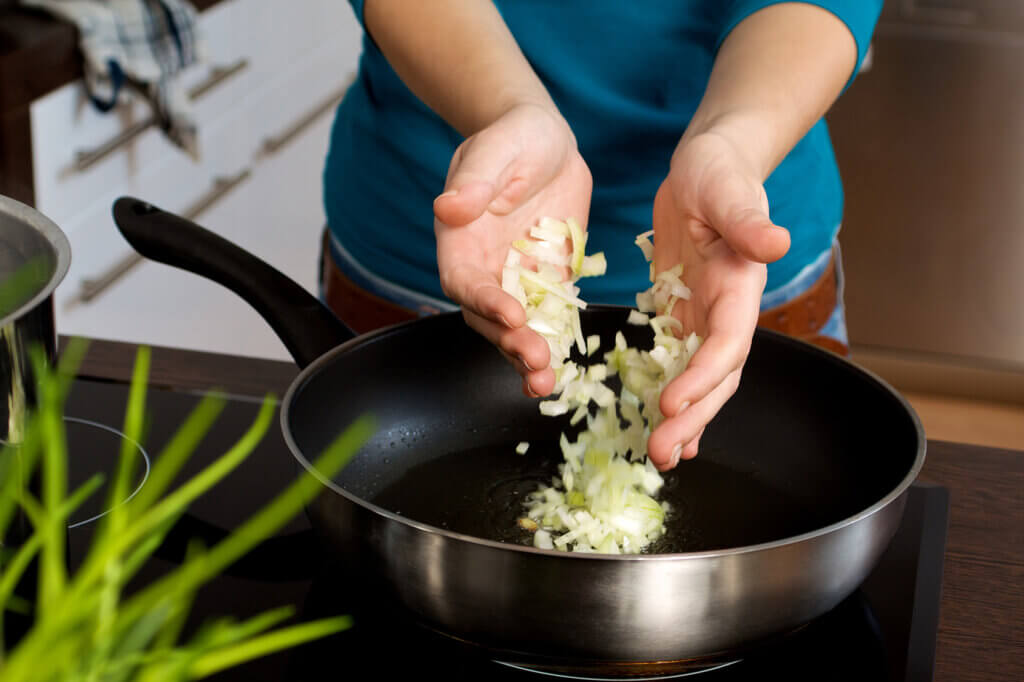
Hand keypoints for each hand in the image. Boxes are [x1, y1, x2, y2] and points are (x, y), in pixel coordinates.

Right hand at [434, 103, 591, 397]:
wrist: (547, 143)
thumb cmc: (514, 138)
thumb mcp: (495, 149)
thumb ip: (475, 179)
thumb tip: (449, 207)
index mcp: (461, 241)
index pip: (464, 281)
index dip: (483, 302)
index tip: (510, 314)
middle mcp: (485, 269)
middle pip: (487, 318)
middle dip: (508, 343)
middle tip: (535, 363)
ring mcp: (517, 281)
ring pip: (515, 330)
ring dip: (528, 357)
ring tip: (546, 382)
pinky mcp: (549, 285)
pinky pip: (549, 322)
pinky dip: (555, 347)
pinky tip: (566, 370)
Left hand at [646, 131, 790, 469]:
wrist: (708, 167)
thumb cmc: (719, 171)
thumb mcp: (727, 190)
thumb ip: (748, 219)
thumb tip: (776, 243)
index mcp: (740, 287)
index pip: (727, 344)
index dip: (702, 377)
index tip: (671, 403)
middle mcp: (727, 312)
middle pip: (716, 377)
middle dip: (692, 417)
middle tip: (661, 454)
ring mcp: (704, 316)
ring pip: (698, 379)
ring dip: (683, 418)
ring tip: (660, 455)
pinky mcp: (681, 313)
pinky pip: (676, 361)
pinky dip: (670, 393)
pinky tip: (657, 421)